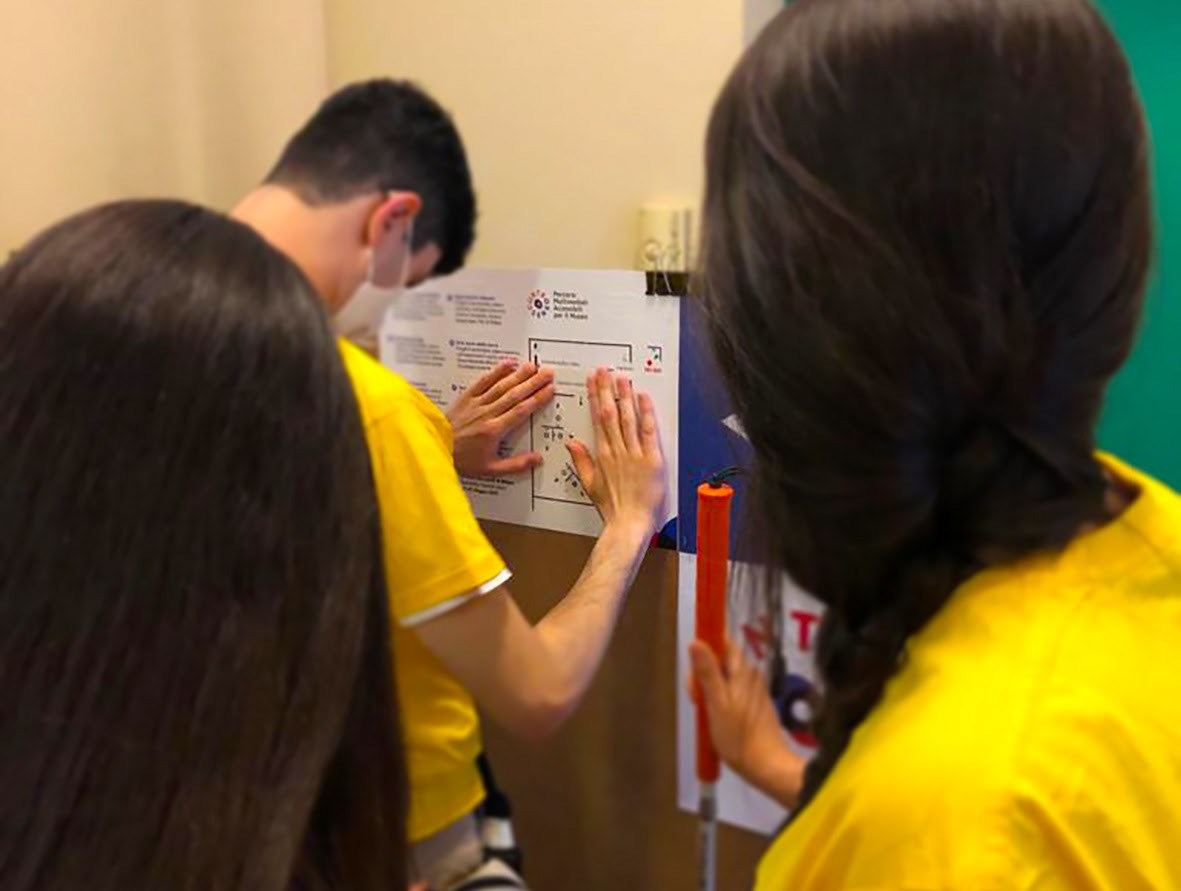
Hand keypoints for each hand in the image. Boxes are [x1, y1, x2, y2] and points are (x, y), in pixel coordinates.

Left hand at [448, 359, 553, 477]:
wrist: (436, 448)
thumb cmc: (462, 459)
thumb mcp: (490, 469)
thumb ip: (515, 465)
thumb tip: (537, 459)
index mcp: (494, 430)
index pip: (521, 410)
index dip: (537, 398)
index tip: (549, 390)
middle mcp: (487, 413)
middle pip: (515, 394)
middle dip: (533, 382)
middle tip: (548, 372)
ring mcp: (476, 403)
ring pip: (501, 385)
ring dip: (518, 375)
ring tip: (532, 366)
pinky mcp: (466, 397)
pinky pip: (482, 381)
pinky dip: (495, 371)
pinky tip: (507, 364)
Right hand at [567, 368, 666, 535]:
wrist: (628, 523)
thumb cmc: (612, 508)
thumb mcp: (590, 484)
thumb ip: (581, 461)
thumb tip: (571, 443)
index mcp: (602, 455)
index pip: (596, 419)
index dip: (594, 397)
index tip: (593, 382)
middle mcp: (617, 450)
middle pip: (609, 413)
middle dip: (606, 390)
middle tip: (604, 371)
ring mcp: (634, 453)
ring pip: (626, 418)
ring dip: (624, 396)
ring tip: (622, 378)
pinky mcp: (651, 460)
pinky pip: (648, 432)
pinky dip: (646, 414)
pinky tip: (643, 398)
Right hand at [689, 637, 805, 809]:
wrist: (767, 766)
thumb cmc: (738, 736)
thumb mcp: (716, 705)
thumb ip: (707, 673)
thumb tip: (695, 642)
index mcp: (741, 671)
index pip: (724, 641)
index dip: (707, 645)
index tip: (695, 663)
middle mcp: (750, 675)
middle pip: (721, 660)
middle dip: (704, 673)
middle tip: (697, 699)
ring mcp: (754, 689)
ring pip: (725, 677)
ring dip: (710, 689)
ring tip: (706, 713)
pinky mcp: (755, 704)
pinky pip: (732, 692)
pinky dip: (720, 700)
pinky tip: (716, 719)